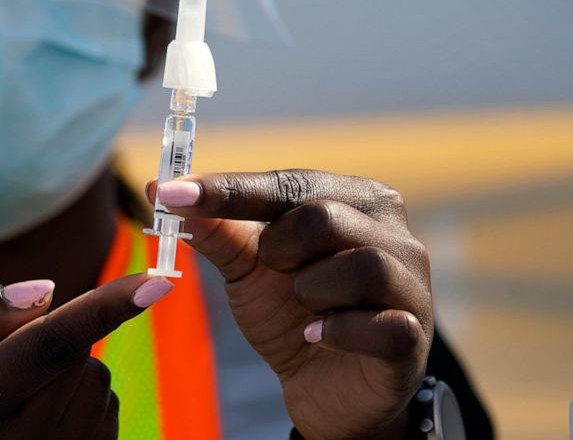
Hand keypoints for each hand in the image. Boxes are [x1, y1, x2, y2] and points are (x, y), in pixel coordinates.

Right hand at [0, 274, 172, 438]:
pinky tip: (32, 423)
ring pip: (93, 377)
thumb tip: (45, 291)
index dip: (104, 309)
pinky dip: (77, 399)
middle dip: (50, 335)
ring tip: (9, 400)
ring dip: (65, 369)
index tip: (155, 283)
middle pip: (75, 351)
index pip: (49, 345)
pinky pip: (102, 407)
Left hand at [151, 170, 431, 439]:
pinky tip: (315, 337)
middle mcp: (390, 229)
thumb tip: (158, 192)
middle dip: (281, 249)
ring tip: (303, 309)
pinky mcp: (413, 335)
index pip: (287, 183)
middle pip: (324, 217)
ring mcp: (410, 282)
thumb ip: (214, 230)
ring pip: (359, 266)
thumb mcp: (246, 268)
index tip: (170, 194)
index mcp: (351, 197)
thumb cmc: (290, 312)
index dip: (226, 190)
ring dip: (311, 292)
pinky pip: (379, 325)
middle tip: (273, 270)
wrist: (325, 389)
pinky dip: (336, 332)